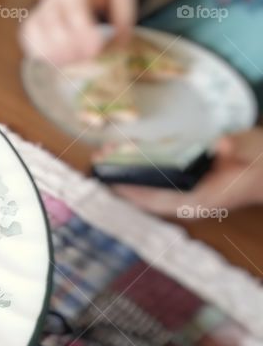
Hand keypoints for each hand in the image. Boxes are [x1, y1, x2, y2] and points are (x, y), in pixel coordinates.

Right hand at [20, 0, 137, 64]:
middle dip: (72, 49)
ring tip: (76, 60)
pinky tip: (60, 59)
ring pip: (35, 36)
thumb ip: (124, 18)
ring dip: (55, 55)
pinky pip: (28, 41)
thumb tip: (117, 46)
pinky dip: (41, 55)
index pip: (75, 12)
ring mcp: (39, 11)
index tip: (97, 50)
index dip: (83, 34)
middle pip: (53, 28)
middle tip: (91, 56)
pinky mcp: (31, 23)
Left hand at [112, 128, 262, 215]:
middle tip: (98, 162)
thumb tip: (221, 145)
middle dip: (121, 180)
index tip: (111, 184)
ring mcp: (186, 192)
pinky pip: (155, 178)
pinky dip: (138, 166)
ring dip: (126, 171)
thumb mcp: (256, 153)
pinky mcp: (185, 181)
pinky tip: (124, 151)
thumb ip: (239, 150)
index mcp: (203, 199)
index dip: (135, 194)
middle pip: (147, 194)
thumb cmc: (261, 163)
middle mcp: (189, 200)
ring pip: (147, 186)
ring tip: (103, 153)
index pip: (161, 201)